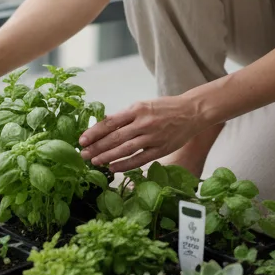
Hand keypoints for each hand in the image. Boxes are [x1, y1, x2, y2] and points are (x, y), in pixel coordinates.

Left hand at [78, 92, 208, 172]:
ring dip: (107, 157)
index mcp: (137, 109)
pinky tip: (113, 168)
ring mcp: (153, 137)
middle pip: (115, 137)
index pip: (110, 122)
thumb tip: (104, 126)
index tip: (82, 140)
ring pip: (125, 149)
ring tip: (94, 162)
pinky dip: (125, 165)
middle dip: (96, 147)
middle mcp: (143, 123)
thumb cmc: (164, 108)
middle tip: (83, 154)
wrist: (192, 112)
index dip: (94, 132)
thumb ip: (125, 117)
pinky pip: (139, 159)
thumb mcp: (143, 105)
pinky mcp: (161, 149)